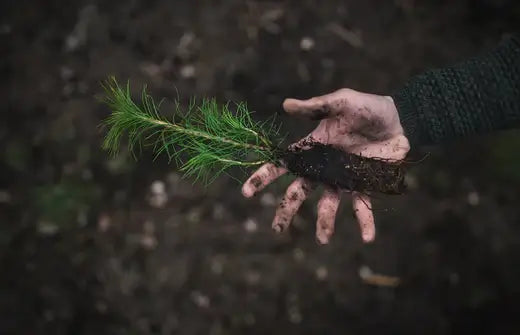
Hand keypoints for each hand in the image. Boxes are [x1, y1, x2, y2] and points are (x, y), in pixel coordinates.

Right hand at [242, 88, 409, 243]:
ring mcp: (343, 179)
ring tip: (324, 240)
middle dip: (286, 210)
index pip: (282, 165)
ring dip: (325, 223)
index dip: (263, 177)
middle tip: (277, 229)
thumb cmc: (367, 108)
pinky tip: (368, 239)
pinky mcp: (364, 186)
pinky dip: (365, 223)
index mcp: (313, 149)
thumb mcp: (341, 102)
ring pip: (328, 205)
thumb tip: (286, 105)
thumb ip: (316, 106)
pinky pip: (362, 207)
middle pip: (299, 193)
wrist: (398, 119)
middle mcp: (324, 169)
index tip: (247, 192)